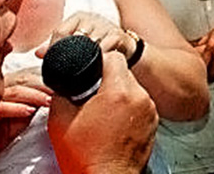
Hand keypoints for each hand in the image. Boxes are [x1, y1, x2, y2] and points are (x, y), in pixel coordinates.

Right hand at [0, 74, 50, 173]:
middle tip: (60, 91)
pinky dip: (17, 109)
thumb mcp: (28, 110)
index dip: (47, 76)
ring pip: (14, 91)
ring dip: (34, 95)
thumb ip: (39, 98)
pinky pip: (0, 108)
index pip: (29, 73)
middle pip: (23, 78)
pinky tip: (29, 111)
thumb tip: (60, 89)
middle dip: (44, 84)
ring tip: (48, 102)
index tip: (64, 82)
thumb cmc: (6, 127)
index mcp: (8, 82)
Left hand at [37, 12, 138, 60]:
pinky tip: (97, 65)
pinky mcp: (118, 34)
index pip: (60, 31)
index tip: (55, 63)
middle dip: (72, 56)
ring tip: (83, 69)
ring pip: (90, 43)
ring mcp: (106, 25)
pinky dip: (100, 58)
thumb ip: (56, 48)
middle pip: (74, 38)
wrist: (124, 47)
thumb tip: (39, 53)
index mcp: (78, 18)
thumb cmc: (96, 44)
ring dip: (86, 58)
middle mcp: (92, 18)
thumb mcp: (76, 44)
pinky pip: (105, 47)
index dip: (55, 48)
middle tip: (69, 69)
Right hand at [48, 51, 156, 173]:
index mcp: (119, 91)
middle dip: (108, 80)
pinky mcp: (153, 122)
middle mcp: (140, 97)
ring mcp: (150, 110)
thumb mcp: (60, 120)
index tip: (91, 70)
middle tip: (92, 95)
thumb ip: (62, 92)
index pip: (114, 57)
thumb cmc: (86, 155)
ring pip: (133, 88)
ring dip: (119, 95)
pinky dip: (128, 108)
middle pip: (124, 73)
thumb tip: (65, 80)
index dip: (100, 60)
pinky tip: (114, 122)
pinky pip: (140, 104)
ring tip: (103, 112)